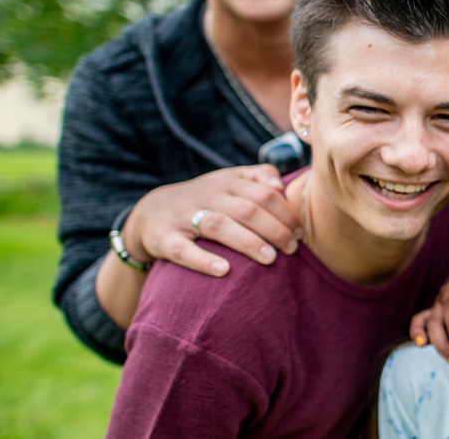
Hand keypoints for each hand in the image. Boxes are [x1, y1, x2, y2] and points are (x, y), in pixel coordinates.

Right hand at [123, 165, 302, 275]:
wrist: (147, 213)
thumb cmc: (202, 200)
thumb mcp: (227, 182)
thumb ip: (256, 177)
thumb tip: (280, 185)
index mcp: (226, 183)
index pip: (263, 193)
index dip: (285, 212)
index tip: (301, 232)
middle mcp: (206, 196)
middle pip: (247, 208)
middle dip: (275, 229)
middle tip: (292, 248)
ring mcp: (184, 217)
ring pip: (219, 225)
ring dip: (248, 242)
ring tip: (270, 259)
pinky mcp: (163, 239)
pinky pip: (183, 250)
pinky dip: (204, 260)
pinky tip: (225, 271)